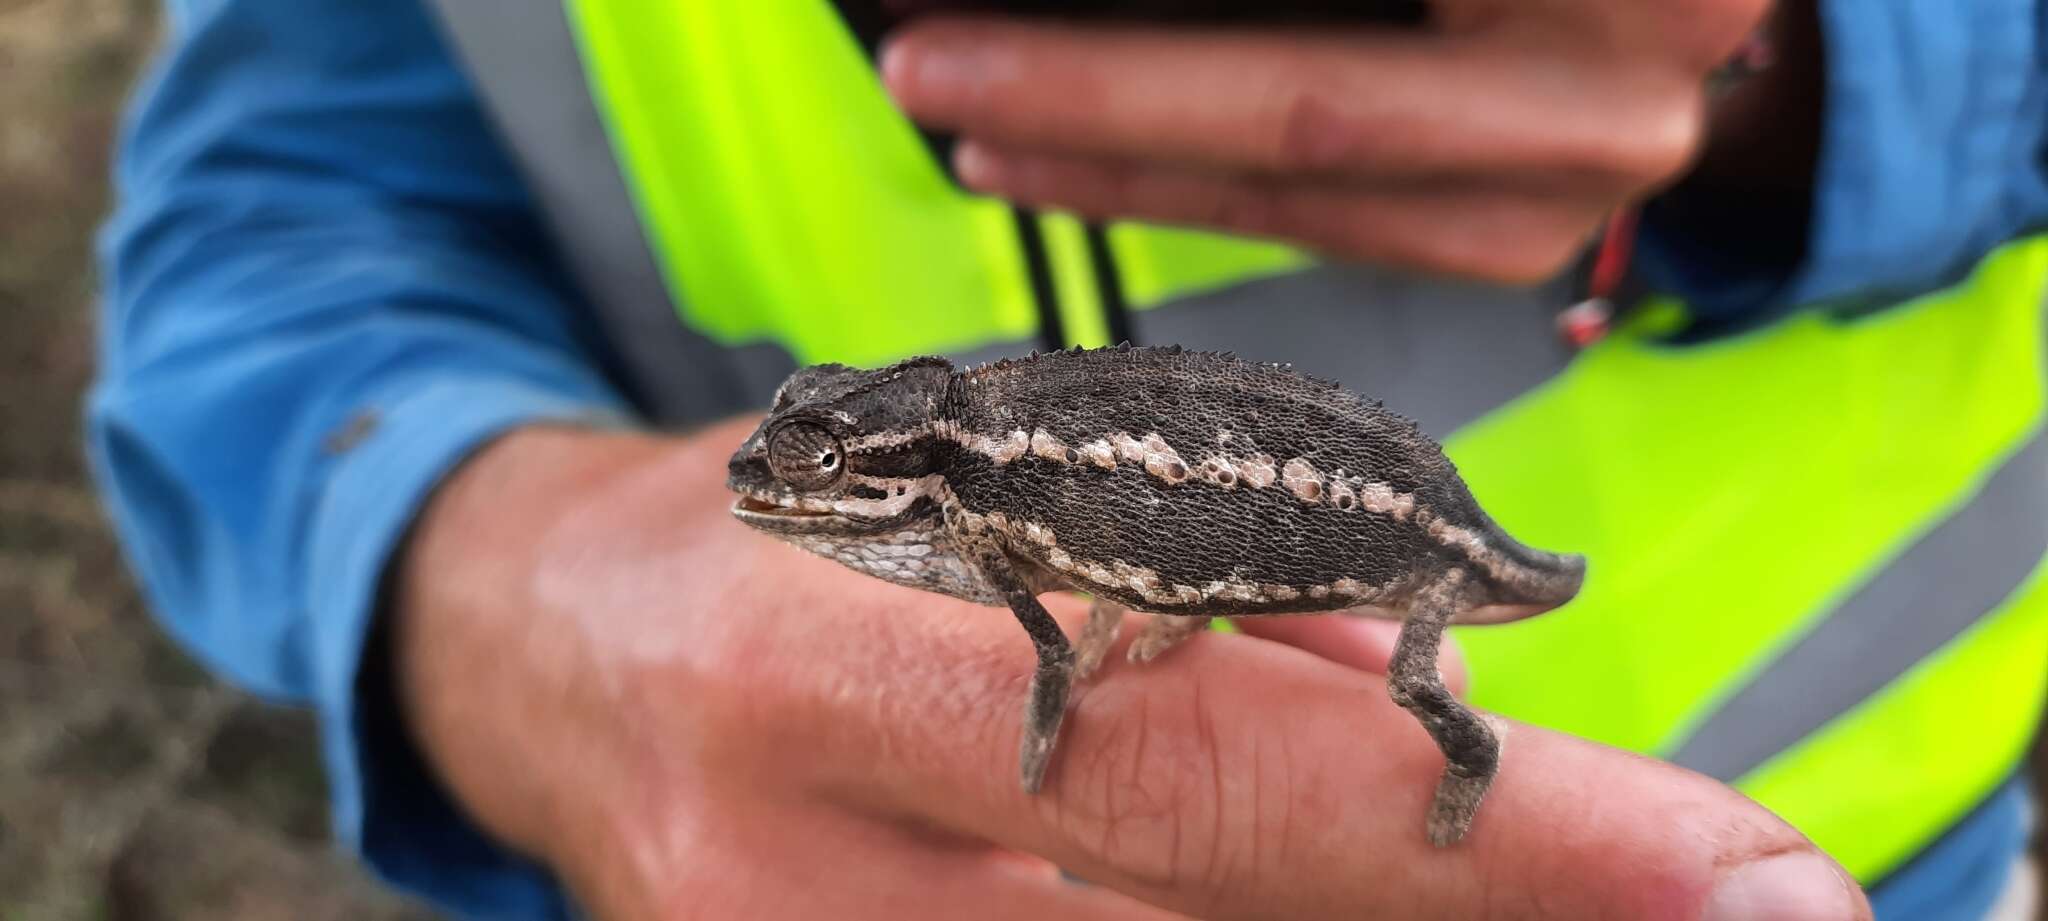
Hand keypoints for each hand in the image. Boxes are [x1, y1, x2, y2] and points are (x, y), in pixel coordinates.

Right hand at [392, 420, 1869, 919]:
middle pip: (1212, 920)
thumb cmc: (771, 533)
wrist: (535, 649)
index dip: (1490, 833)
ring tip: (1487, 868)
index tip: (1731, 875)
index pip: (1220, 772)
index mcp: (838, 668)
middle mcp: (797, 871)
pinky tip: (1270, 895)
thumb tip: (1404, 690)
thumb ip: (1185, 599)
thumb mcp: (958, 492)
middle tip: (1718, 906)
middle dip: (1473, 902)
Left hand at [880, 0, 1774, 281]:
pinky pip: (1314, 222)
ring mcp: (1575, 186)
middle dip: (1094, 90)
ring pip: (1299, 181)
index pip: (1324, 50)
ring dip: (1107, 154)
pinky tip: (1058, 157)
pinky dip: (1175, 186)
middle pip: (1311, 103)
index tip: (966, 7)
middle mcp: (1619, 88)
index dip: (1140, 34)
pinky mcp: (1516, 243)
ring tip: (965, 116)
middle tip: (925, 67)